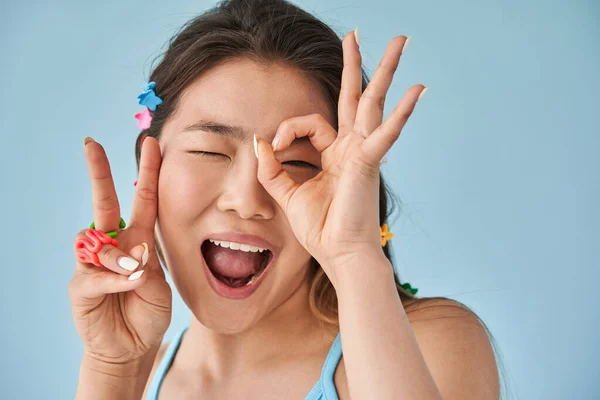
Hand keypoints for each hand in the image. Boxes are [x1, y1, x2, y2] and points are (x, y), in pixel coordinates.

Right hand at [69, 137, 171, 365]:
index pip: (143, 200)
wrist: (132, 347)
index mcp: (138, 240)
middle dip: (98, 172)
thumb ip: (146, 268)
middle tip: (91, 143)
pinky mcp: (81, 285)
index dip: (148, 173)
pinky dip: (114, 279)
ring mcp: (93, 264)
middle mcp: (113, 246)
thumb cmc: (147, 313)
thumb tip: (129, 254)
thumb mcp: (159, 288)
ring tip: (134, 272)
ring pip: (96, 240)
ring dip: (117, 254)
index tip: (151, 144)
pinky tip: (127, 286)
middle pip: (103, 202)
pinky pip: (94, 274)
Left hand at [255, 33, 425, 283]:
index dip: (288, 128)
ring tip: (399, 41)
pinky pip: (385, 134)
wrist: (340, 256)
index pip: (311, 123)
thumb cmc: (320, 229)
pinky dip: (401, 114)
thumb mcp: (287, 194)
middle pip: (355, 98)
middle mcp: (351, 148)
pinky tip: (417, 90)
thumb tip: (258, 139)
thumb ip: (272, 167)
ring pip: (374, 103)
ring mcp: (363, 153)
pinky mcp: (369, 164)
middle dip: (356, 66)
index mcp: (334, 154)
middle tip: (357, 35)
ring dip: (385, 72)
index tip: (273, 145)